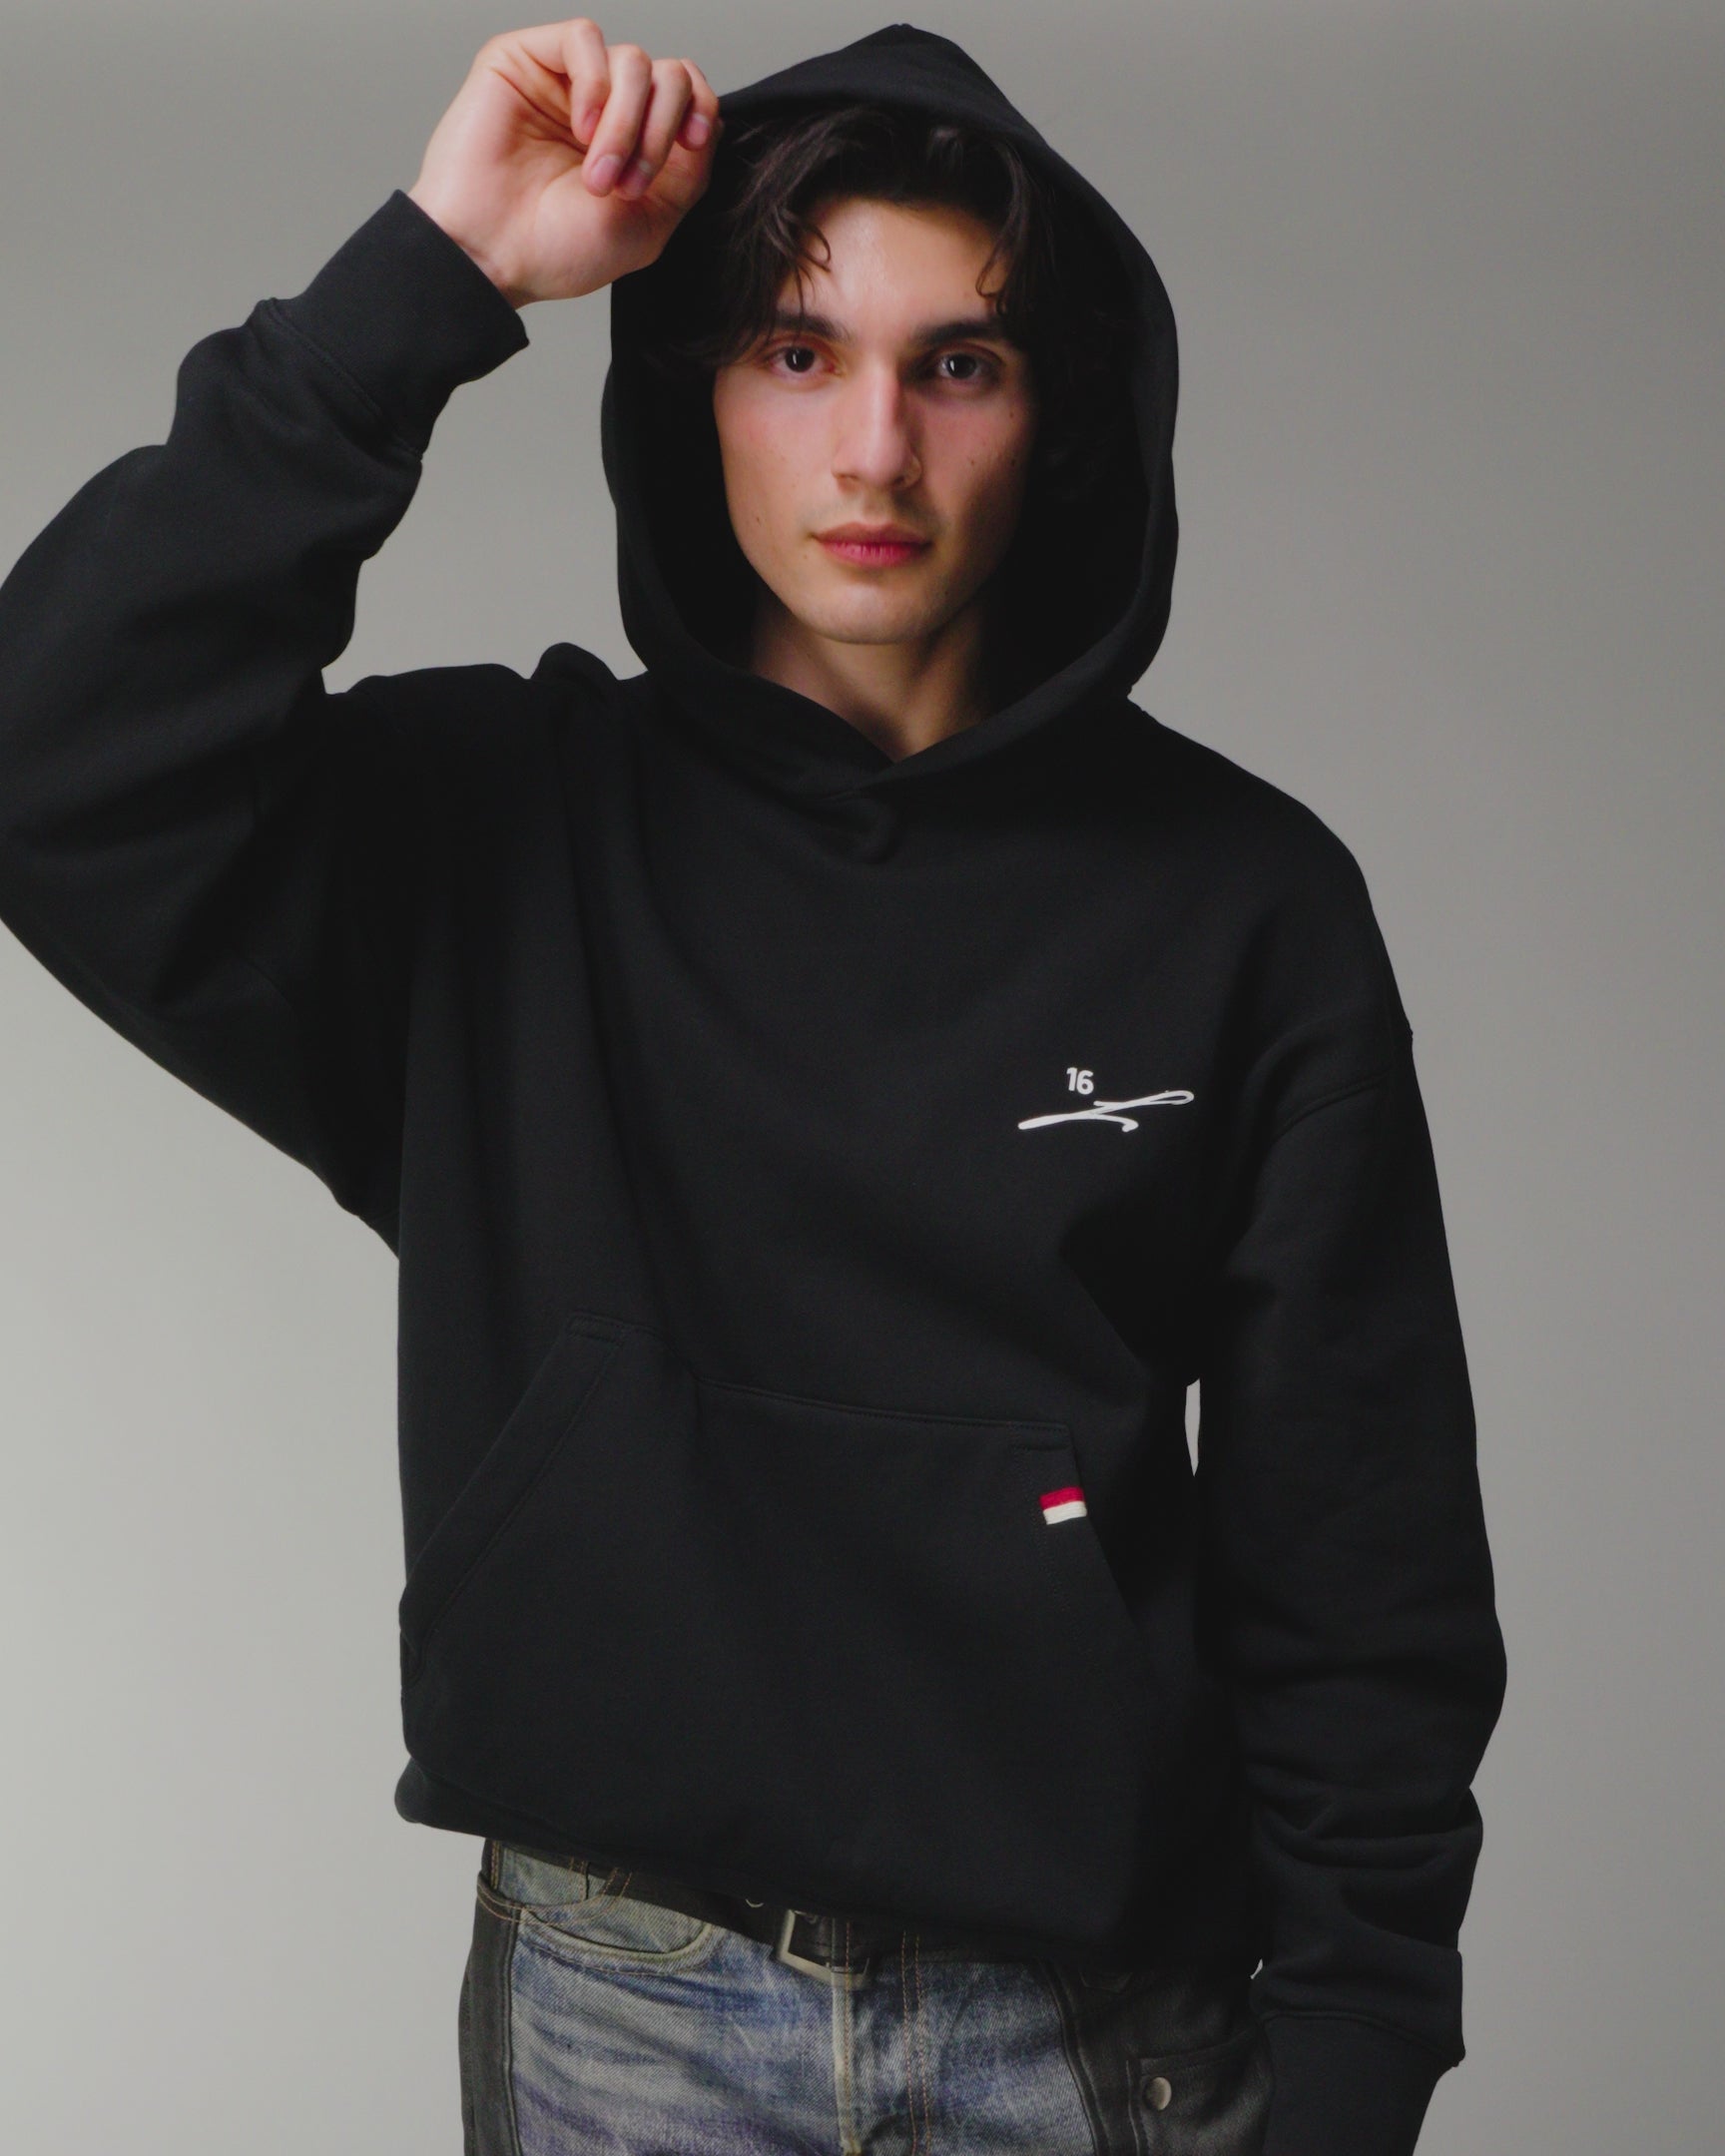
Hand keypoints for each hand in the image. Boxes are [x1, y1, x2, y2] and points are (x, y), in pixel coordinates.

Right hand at [406, 17, 721, 307]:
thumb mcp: (648, 226)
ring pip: (634, 60)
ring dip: (627, 122)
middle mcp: (607, 110)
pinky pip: (585, 38)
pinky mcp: (527, 59)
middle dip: (660, 129)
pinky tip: (579, 127)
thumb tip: (710, 124)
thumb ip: (689, 175)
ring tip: (597, 174)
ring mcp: (568, 83)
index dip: (700, 111)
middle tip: (628, 183)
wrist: (492, 256)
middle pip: (671, 75)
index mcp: (636, 147)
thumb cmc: (555, 252)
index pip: (690, 97)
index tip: (689, 146)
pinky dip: (594, 84)